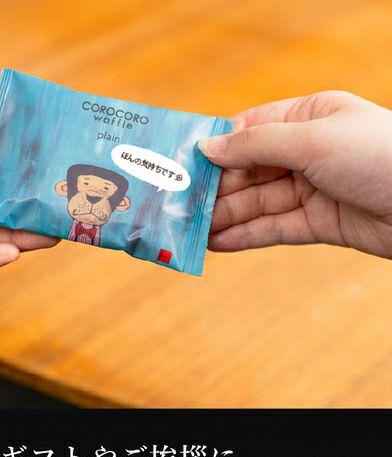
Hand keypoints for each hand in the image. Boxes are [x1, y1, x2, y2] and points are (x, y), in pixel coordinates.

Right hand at [199, 91, 391, 259]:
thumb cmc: (379, 155)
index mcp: (308, 118)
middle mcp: (307, 152)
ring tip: (190, 230)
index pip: (250, 130)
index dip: (216, 148)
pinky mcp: (318, 223)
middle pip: (249, 171)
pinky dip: (245, 236)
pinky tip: (216, 244)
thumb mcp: (312, 140)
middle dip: (216, 189)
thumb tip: (207, 147)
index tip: (183, 165)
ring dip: (224, 217)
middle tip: (180, 206)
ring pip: (257, 203)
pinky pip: (273, 229)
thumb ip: (256, 145)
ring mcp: (312, 189)